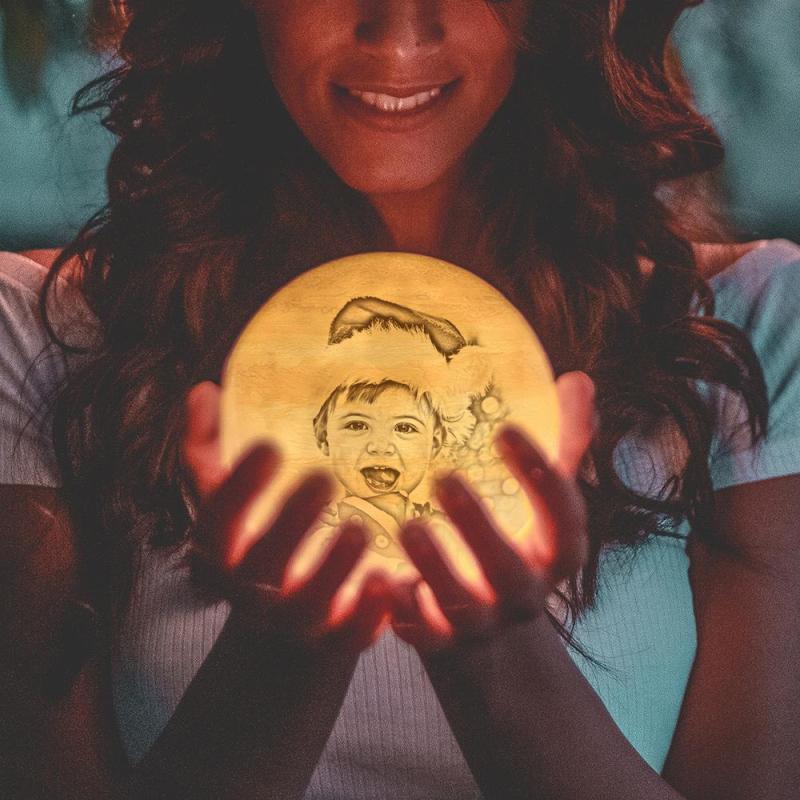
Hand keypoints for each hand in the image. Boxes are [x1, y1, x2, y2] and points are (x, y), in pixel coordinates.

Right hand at [181, 380, 390, 650]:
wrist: (279, 634)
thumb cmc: (258, 545)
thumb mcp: (229, 503)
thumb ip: (212, 450)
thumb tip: (203, 392)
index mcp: (224, 550)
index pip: (220, 519)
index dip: (241, 487)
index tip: (270, 446)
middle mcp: (253, 589)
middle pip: (264, 562)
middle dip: (290, 522)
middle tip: (323, 479)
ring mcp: (294, 621)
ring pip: (309, 604)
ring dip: (333, 569)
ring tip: (359, 528)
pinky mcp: (334, 642)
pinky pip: (350, 637)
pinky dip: (370, 617)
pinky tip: (391, 582)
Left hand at [389, 371, 594, 654]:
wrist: (485, 633)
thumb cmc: (511, 543)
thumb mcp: (539, 501)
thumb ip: (561, 444)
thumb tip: (577, 380)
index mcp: (554, 554)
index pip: (564, 519)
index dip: (542, 479)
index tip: (506, 430)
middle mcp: (522, 593)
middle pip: (511, 570)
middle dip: (481, 528)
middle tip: (445, 479)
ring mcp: (481, 623)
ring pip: (462, 605)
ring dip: (436, 567)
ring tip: (408, 526)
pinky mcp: (439, 641)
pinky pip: (420, 633)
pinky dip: (399, 610)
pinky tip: (376, 578)